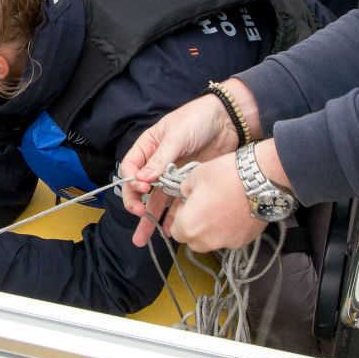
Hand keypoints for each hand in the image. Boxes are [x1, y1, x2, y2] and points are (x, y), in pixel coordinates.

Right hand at [121, 91, 250, 244]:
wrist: (228, 121)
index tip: (142, 187)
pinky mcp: (188, 185)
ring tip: (144, 239)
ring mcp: (172, 176)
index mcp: (148, 147)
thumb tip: (143, 178)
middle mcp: (156, 164)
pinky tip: (170, 230)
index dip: (132, 180)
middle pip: (140, 188)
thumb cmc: (198, 118)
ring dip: (150, 219)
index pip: (130, 167)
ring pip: (156, 200)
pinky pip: (176, 204)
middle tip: (138, 214)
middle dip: (135, 204)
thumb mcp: (177, 135)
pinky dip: (173, 217)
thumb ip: (160, 158)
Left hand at [155, 154, 267, 253]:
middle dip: (195, 227)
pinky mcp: (244, 241)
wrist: (260, 179)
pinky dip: (229, 230)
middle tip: (203, 208)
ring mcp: (227, 242)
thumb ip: (184, 189)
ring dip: (211, 231)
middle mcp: (206, 240)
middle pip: (193, 241)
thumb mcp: (195, 175)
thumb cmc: (226, 175)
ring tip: (220, 209)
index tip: (188, 206)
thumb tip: (185, 194)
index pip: (176, 232)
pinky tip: (234, 212)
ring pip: (212, 242)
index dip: (180, 217)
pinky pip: (230, 239)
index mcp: (189, 226)